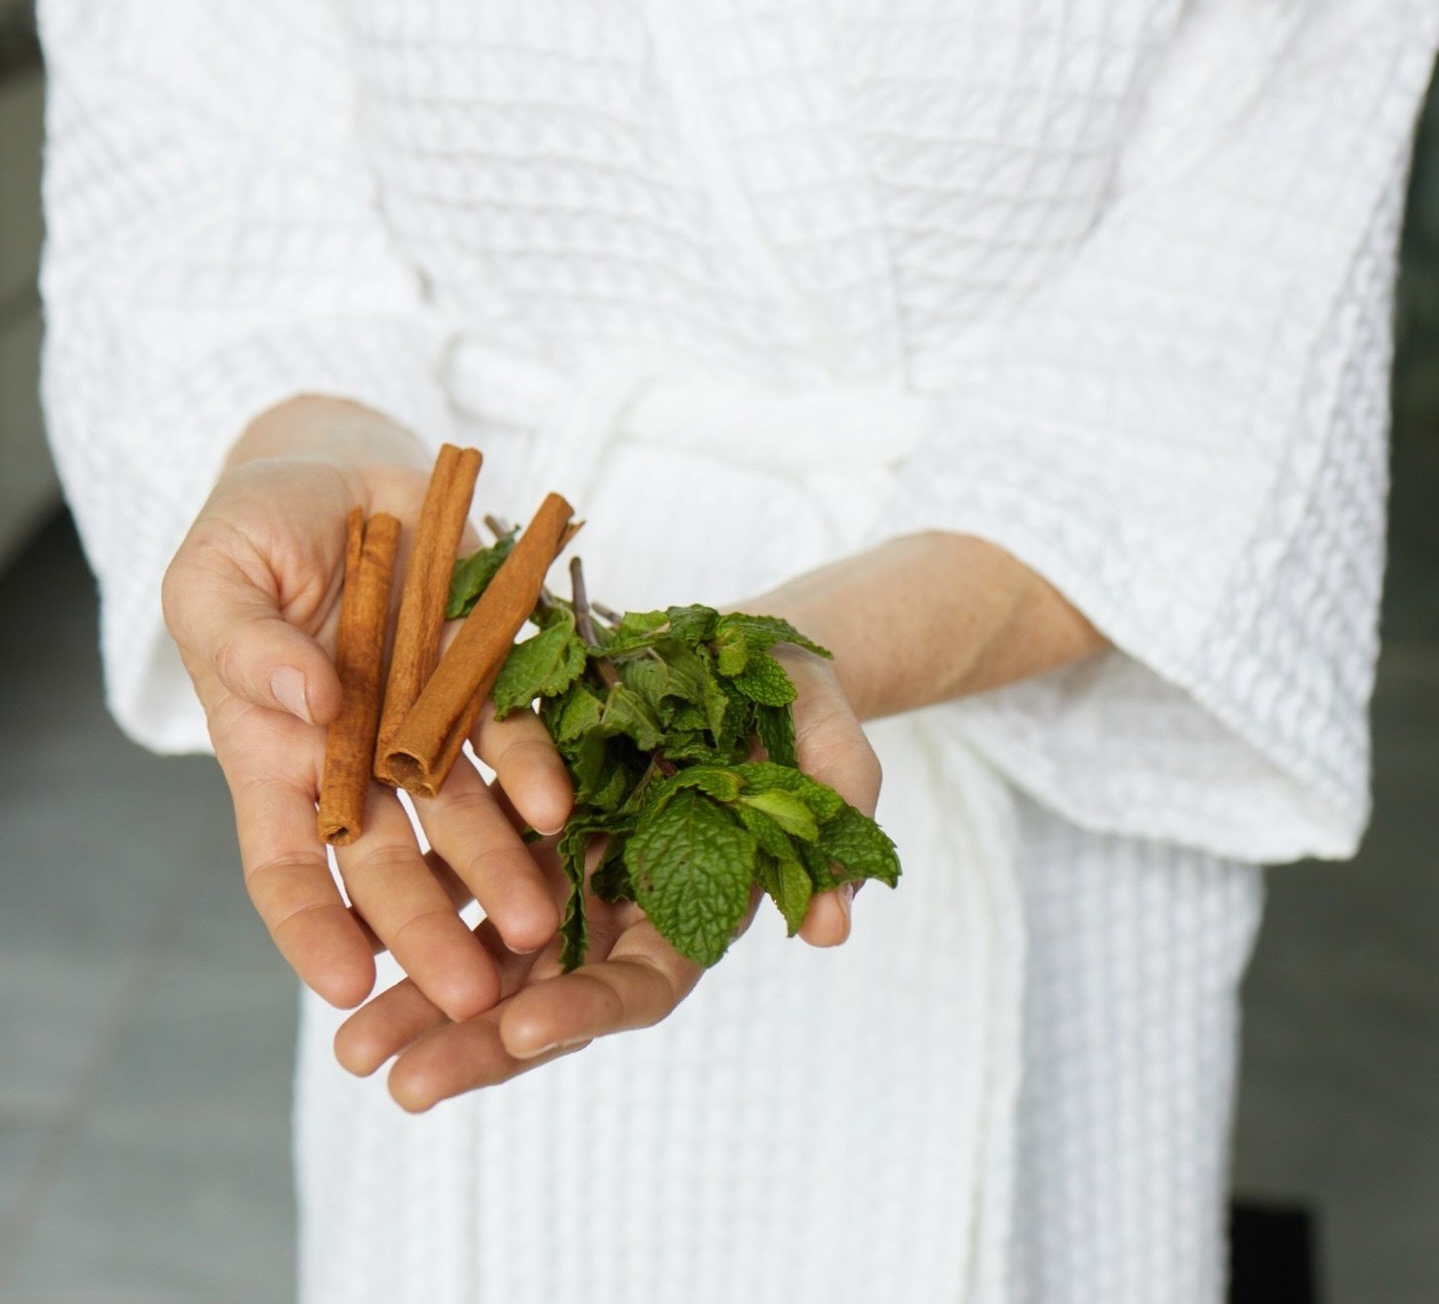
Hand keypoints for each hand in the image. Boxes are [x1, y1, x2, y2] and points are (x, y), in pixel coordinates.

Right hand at [161, 397, 572, 1019]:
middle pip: (389, 862)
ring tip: (539, 924)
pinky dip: (537, 769)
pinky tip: (564, 807)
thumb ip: (245, 645)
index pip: (286, 865)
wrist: (340, 469)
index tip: (348, 986)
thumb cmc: (255, 532)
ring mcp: (425, 721)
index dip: (313, 929)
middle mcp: (358, 758)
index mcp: (274, 755)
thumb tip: (307, 699)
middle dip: (431, 928)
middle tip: (475, 995)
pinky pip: (515, 729)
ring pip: (465, 814)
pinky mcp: (485, 672)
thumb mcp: (215, 580)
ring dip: (501, 870)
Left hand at [332, 646, 880, 1110]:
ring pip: (486, 943)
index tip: (523, 1027)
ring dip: (420, 995)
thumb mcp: (833, 761)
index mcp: (695, 907)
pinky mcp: (522, 810)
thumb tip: (830, 930)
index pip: (642, 982)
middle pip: (546, 989)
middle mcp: (619, 901)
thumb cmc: (802, 713)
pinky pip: (458, 860)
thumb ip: (836, 840)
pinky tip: (346, 931)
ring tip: (351, 1049)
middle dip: (476, 1039)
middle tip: (402, 1083)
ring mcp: (567, 860)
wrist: (748, 658)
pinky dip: (408, 899)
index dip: (587, 1008)